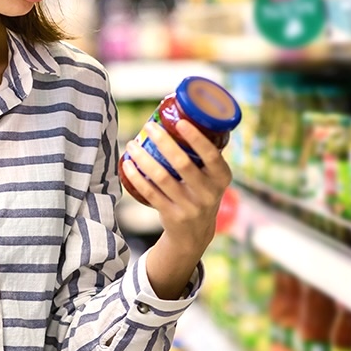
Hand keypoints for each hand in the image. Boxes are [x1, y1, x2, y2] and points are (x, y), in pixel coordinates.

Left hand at [121, 120, 232, 259]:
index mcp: (222, 178)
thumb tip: (184, 116)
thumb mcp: (212, 178)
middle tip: (149, 126)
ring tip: (132, 144)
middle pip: (182, 164)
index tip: (180, 122)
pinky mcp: (171, 215)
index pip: (212, 156)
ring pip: (161, 177)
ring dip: (143, 158)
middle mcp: (208, 193)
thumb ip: (204, 155)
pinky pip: (150, 193)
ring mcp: (190, 206)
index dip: (196, 139)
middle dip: (163, 142)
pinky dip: (136, 177)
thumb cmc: (200, 192)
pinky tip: (127, 164)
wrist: (195, 234)